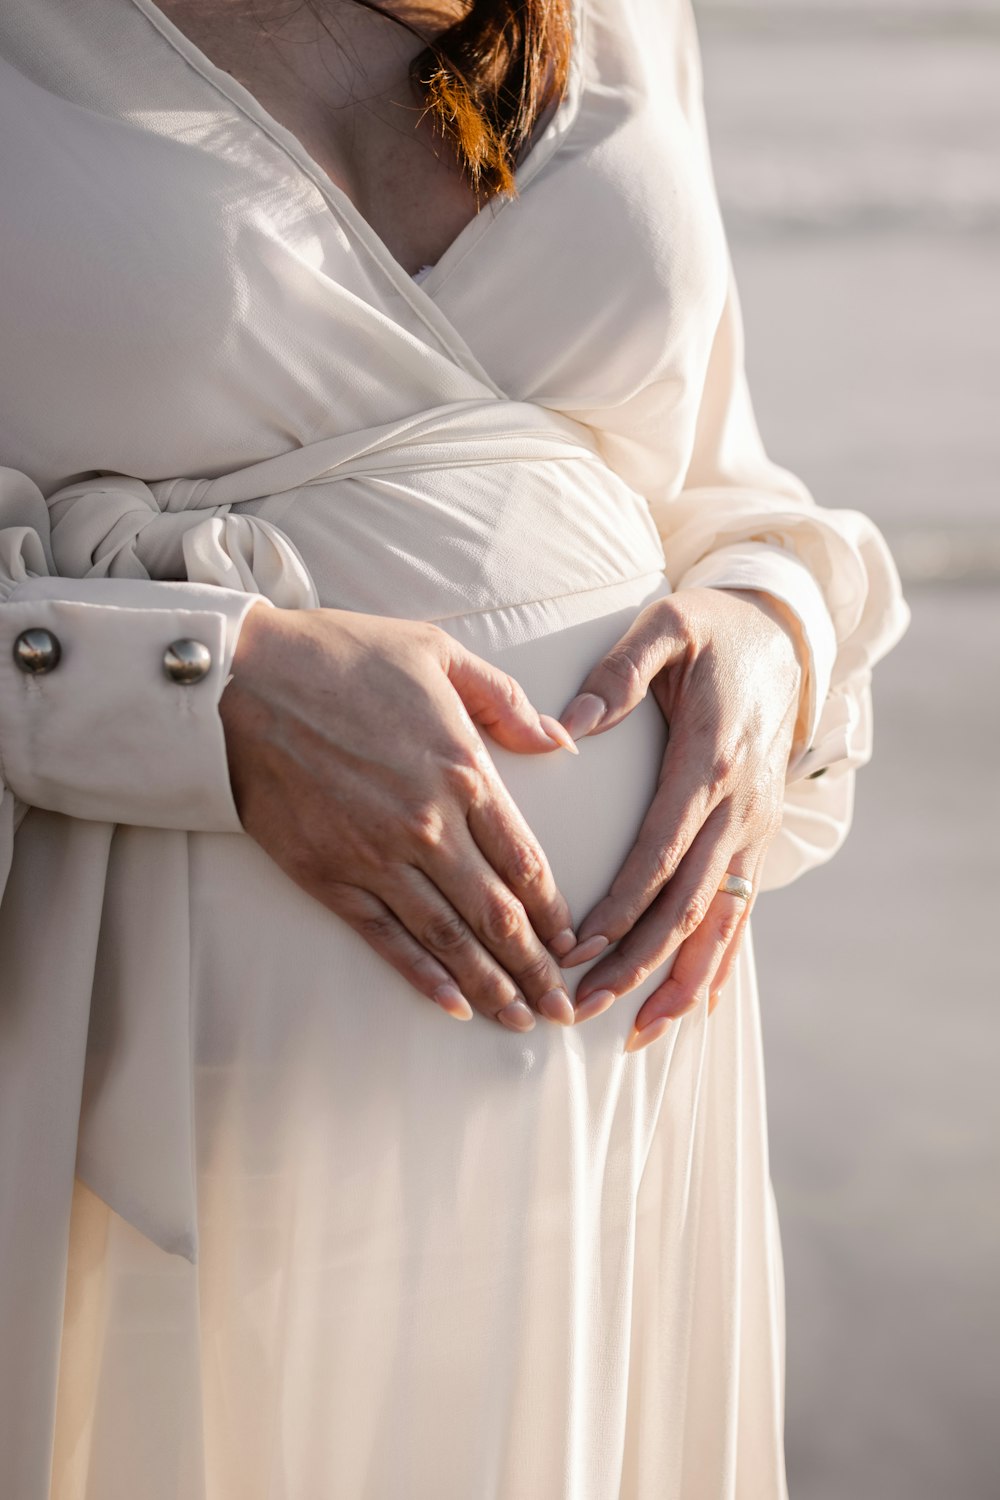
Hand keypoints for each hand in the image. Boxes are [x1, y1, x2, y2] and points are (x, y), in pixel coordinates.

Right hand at [219, 604, 579, 1030]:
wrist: (242, 679)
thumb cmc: (341, 655)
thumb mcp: (439, 654)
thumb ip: (506, 701)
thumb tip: (562, 739)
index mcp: (463, 772)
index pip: (525, 862)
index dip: (555, 912)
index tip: (573, 944)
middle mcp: (428, 826)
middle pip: (497, 915)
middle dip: (536, 969)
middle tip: (564, 1010)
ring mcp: (377, 857)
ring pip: (449, 938)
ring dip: (490, 986)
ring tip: (520, 1022)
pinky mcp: (329, 876)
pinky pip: (386, 939)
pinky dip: (423, 977)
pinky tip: (453, 1006)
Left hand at [556, 587, 805, 1048]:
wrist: (784, 637)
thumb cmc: (714, 631)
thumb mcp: (668, 627)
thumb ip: (619, 671)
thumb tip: (568, 722)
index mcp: (710, 761)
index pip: (662, 850)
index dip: (622, 904)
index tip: (578, 947)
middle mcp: (740, 806)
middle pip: (688, 902)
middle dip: (637, 962)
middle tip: (584, 1006)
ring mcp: (754, 828)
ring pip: (721, 921)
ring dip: (681, 981)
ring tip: (639, 1032)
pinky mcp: (756, 838)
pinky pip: (740, 913)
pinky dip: (719, 964)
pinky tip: (696, 1008)